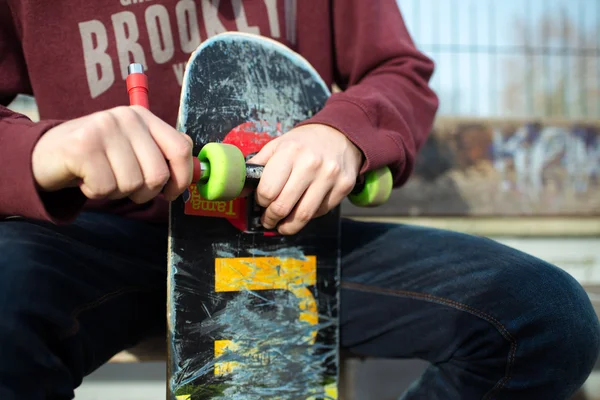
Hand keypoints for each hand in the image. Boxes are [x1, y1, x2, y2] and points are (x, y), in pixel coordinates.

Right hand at [32, 105, 193, 202]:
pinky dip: (96, 193)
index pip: (180, 148)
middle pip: (157, 174)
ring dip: (117, 192)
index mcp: (143, 117)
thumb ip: (161, 152)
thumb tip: (196, 170)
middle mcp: (126, 118)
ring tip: (102, 177)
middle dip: (144, 192)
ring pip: (132, 184)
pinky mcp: (82, 147)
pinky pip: (105, 188)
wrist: (46, 154)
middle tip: (125, 187)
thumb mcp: (132, 147)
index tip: (171, 193)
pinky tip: (86, 179)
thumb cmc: (97, 157)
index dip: (182, 177)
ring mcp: (103, 129)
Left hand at [247, 124, 362, 234]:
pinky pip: (321, 211)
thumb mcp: (279, 144)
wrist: (340, 135)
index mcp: (290, 151)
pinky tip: (302, 210)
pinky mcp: (344, 186)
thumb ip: (259, 164)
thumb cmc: (304, 143)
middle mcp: (311, 164)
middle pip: (283, 206)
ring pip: (303, 216)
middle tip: (267, 221)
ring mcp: (330, 176)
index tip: (261, 203)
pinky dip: (309, 217)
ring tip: (282, 226)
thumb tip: (240, 188)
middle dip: (270, 219)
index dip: (260, 201)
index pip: (268, 190)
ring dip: (288, 227)